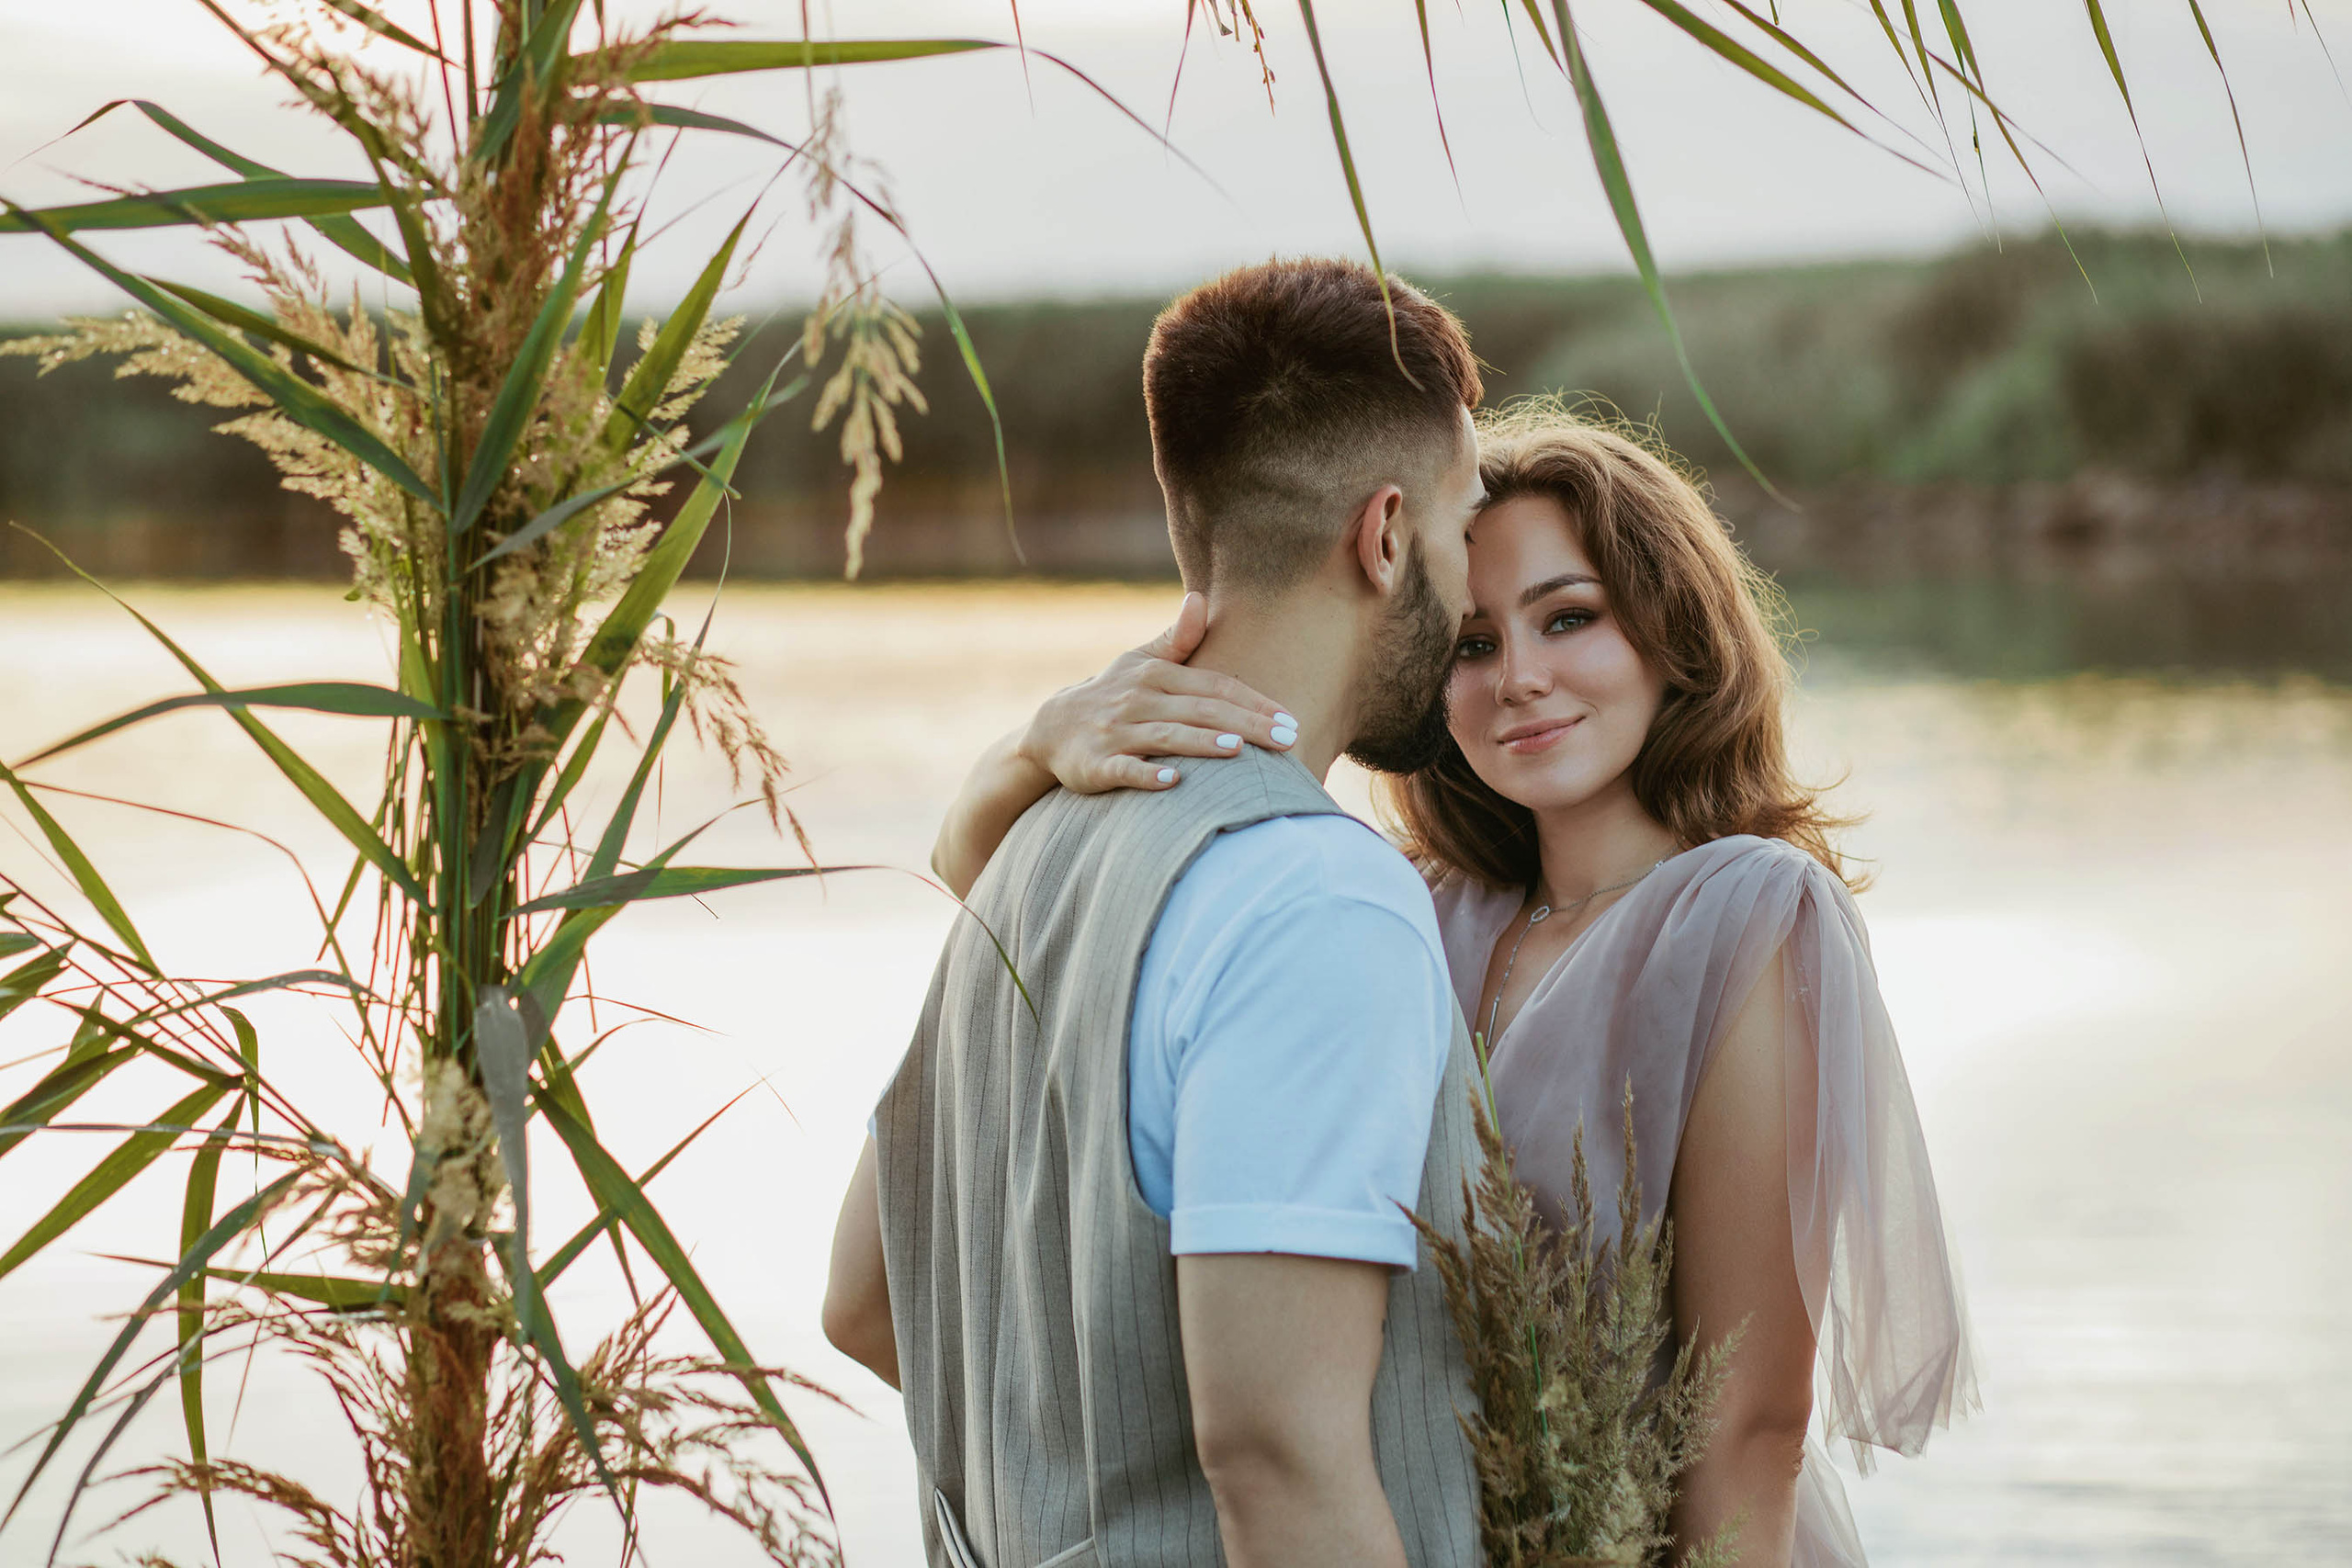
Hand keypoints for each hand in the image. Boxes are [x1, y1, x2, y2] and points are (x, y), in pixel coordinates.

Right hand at [1018, 592, 1296, 793]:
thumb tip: (1200, 597)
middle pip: (1200, 711)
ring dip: (1201, 743)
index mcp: (1155, 676)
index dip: (1253, 702)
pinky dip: (1146, 774)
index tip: (1289, 719)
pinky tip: (1173, 781)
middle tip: (1287, 740)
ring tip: (1238, 750)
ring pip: (1166, 737)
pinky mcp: (1095, 764)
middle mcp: (1137, 700)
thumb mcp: (1140, 663)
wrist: (1051, 728)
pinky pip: (1123, 769)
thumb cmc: (1112, 695)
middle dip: (1246, 725)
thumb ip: (1177, 638)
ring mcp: (1115, 733)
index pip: (1214, 686)